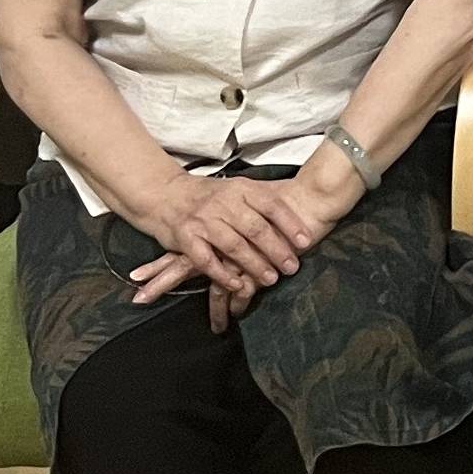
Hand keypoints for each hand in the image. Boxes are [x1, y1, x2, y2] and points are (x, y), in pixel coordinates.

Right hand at [124, 170, 325, 313]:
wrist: (166, 193)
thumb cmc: (209, 195)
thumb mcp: (237, 188)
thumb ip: (262, 199)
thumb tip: (300, 209)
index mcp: (241, 189)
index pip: (271, 205)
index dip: (290, 223)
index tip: (306, 241)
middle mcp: (223, 203)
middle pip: (256, 228)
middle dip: (276, 249)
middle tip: (292, 266)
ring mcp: (204, 220)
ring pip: (234, 245)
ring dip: (254, 264)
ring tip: (272, 279)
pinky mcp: (186, 237)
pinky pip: (206, 259)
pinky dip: (222, 274)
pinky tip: (237, 285)